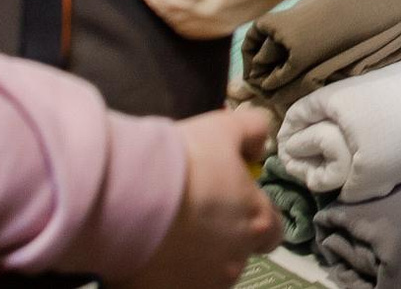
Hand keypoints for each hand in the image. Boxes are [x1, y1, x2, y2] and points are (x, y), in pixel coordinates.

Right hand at [108, 108, 281, 288]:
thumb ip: (253, 132)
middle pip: (237, 251)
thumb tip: (258, 146)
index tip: (232, 203)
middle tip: (192, 213)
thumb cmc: (183, 160)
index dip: (254, 216)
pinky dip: (168, 270)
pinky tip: (152, 248)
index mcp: (258, 221)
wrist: (128, 193)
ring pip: (207, 271)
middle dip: (221, 237)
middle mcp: (237, 259)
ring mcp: (205, 282)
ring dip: (195, 255)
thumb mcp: (225, 128)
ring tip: (168, 230)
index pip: (272, 229)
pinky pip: (175, 282)